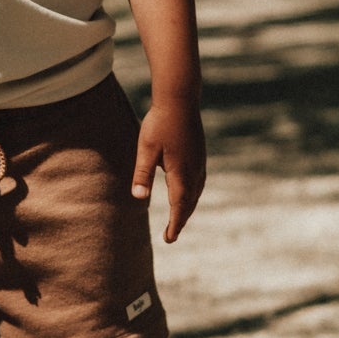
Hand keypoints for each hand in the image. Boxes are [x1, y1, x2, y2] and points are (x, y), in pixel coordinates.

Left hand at [131, 96, 206, 242]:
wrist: (180, 98)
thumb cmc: (159, 123)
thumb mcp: (146, 149)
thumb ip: (142, 174)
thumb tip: (138, 199)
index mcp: (181, 172)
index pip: (179, 206)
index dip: (175, 225)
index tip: (169, 239)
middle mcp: (194, 170)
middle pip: (190, 202)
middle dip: (181, 220)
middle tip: (171, 235)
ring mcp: (200, 161)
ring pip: (196, 192)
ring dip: (188, 207)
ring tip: (180, 218)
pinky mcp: (199, 153)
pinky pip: (198, 181)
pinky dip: (193, 194)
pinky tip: (187, 192)